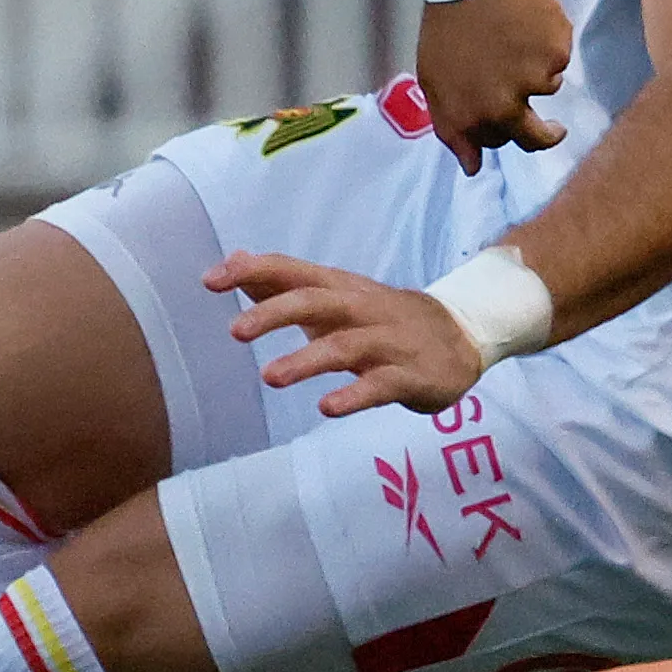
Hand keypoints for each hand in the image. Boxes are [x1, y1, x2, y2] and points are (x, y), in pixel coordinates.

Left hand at [208, 251, 483, 417]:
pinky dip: (354, 396)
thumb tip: (234, 263)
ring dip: (306, 360)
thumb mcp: (334, 296)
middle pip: (316, 303)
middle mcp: (362, 308)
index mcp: (340, 287)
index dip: (253, 272)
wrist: (462, 334)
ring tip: (269, 377)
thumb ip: (283, 283)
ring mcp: (388, 342)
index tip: (209, 280)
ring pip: (345, 346)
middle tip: (235, 332)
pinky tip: (327, 408)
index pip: (292, 272)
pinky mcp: (410, 376)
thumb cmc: (381, 316)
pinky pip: (380, 385)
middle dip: (275, 314)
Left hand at [412, 0, 571, 172]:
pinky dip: (547, 45)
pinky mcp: (560, 49)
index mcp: (478, 114)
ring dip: (534, 71)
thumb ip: (453, 129)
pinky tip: (525, 25)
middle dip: (548, 135)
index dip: (504, 130)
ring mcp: (540, 75)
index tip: (512, 122)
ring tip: (511, 40)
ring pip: (548, 86)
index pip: (502, 141)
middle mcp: (512, 102)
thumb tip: (473, 169)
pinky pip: (559, 57)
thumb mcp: (434, 83)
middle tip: (554, 128)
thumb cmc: (446, 30)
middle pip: (539, 137)